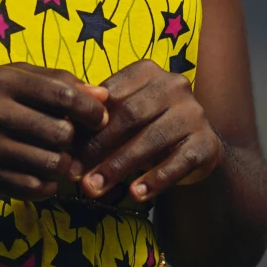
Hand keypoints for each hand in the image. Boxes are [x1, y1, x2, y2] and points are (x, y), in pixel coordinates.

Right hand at [0, 65, 110, 197]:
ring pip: (52, 164)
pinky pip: (33, 188)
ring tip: (54, 159)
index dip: (91, 110)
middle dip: (74, 140)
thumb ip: (49, 80)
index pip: (64, 95)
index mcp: (0, 79)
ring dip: (62, 166)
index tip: (98, 118)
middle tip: (68, 141)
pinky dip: (45, 186)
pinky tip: (38, 176)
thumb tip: (101, 95)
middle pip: (62, 133)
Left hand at [72, 60, 222, 203]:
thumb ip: (96, 118)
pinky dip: (155, 179)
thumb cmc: (145, 129)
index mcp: (148, 71)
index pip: (111, 96)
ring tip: (94, 188)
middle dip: (98, 148)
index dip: (85, 124)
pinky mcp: (207, 143)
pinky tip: (135, 194)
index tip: (65, 150)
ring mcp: (194, 113)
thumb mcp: (122, 118)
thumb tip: (59, 129)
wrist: (193, 151)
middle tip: (75, 174)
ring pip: (151, 140)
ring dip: (119, 167)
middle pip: (130, 116)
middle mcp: (174, 85)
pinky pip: (179, 162)